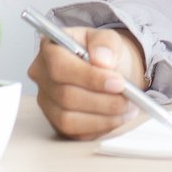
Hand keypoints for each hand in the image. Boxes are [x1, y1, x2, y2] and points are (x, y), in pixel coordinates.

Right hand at [29, 25, 149, 139]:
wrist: (109, 70)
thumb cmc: (103, 53)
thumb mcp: (109, 38)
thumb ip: (105, 43)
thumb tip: (102, 59)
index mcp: (50, 49)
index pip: (60, 66)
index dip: (89, 77)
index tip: (118, 82)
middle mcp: (42, 77)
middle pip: (65, 96)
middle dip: (103, 100)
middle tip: (129, 98)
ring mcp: (47, 102)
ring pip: (68, 118)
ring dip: (103, 117)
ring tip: (127, 108)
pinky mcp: (56, 123)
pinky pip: (75, 133)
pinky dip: (100, 127)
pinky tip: (118, 117)